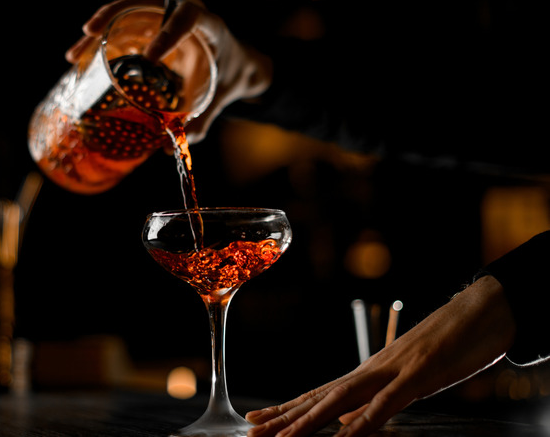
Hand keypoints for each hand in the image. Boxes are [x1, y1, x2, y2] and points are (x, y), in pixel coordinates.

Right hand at [65, 0, 272, 143]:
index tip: (151, 57)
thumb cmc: (230, 73)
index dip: (169, 32)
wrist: (235, 60)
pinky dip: (100, 39)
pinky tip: (80, 57)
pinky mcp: (150, 24)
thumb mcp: (221, 95)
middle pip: (144, 1)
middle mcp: (182, 11)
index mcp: (209, 25)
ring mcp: (163, 14)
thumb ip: (202, 120)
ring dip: (97, 28)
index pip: (188, 16)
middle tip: (90, 32)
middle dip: (113, 13)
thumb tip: (170, 149)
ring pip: (126, 11)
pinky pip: (122, 24)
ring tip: (75, 54)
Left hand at [246, 275, 515, 436]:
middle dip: (285, 418)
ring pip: (342, 400)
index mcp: (370, 374)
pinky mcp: (418, 375)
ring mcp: (393, 371)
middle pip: (320, 398)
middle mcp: (372, 371)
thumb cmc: (451, 345)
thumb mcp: (412, 380)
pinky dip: (364, 423)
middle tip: (251, 431)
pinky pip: (386, 404)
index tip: (258, 420)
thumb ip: (381, 399)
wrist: (484, 311)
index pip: (320, 395)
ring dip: (310, 421)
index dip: (287, 408)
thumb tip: (353, 422)